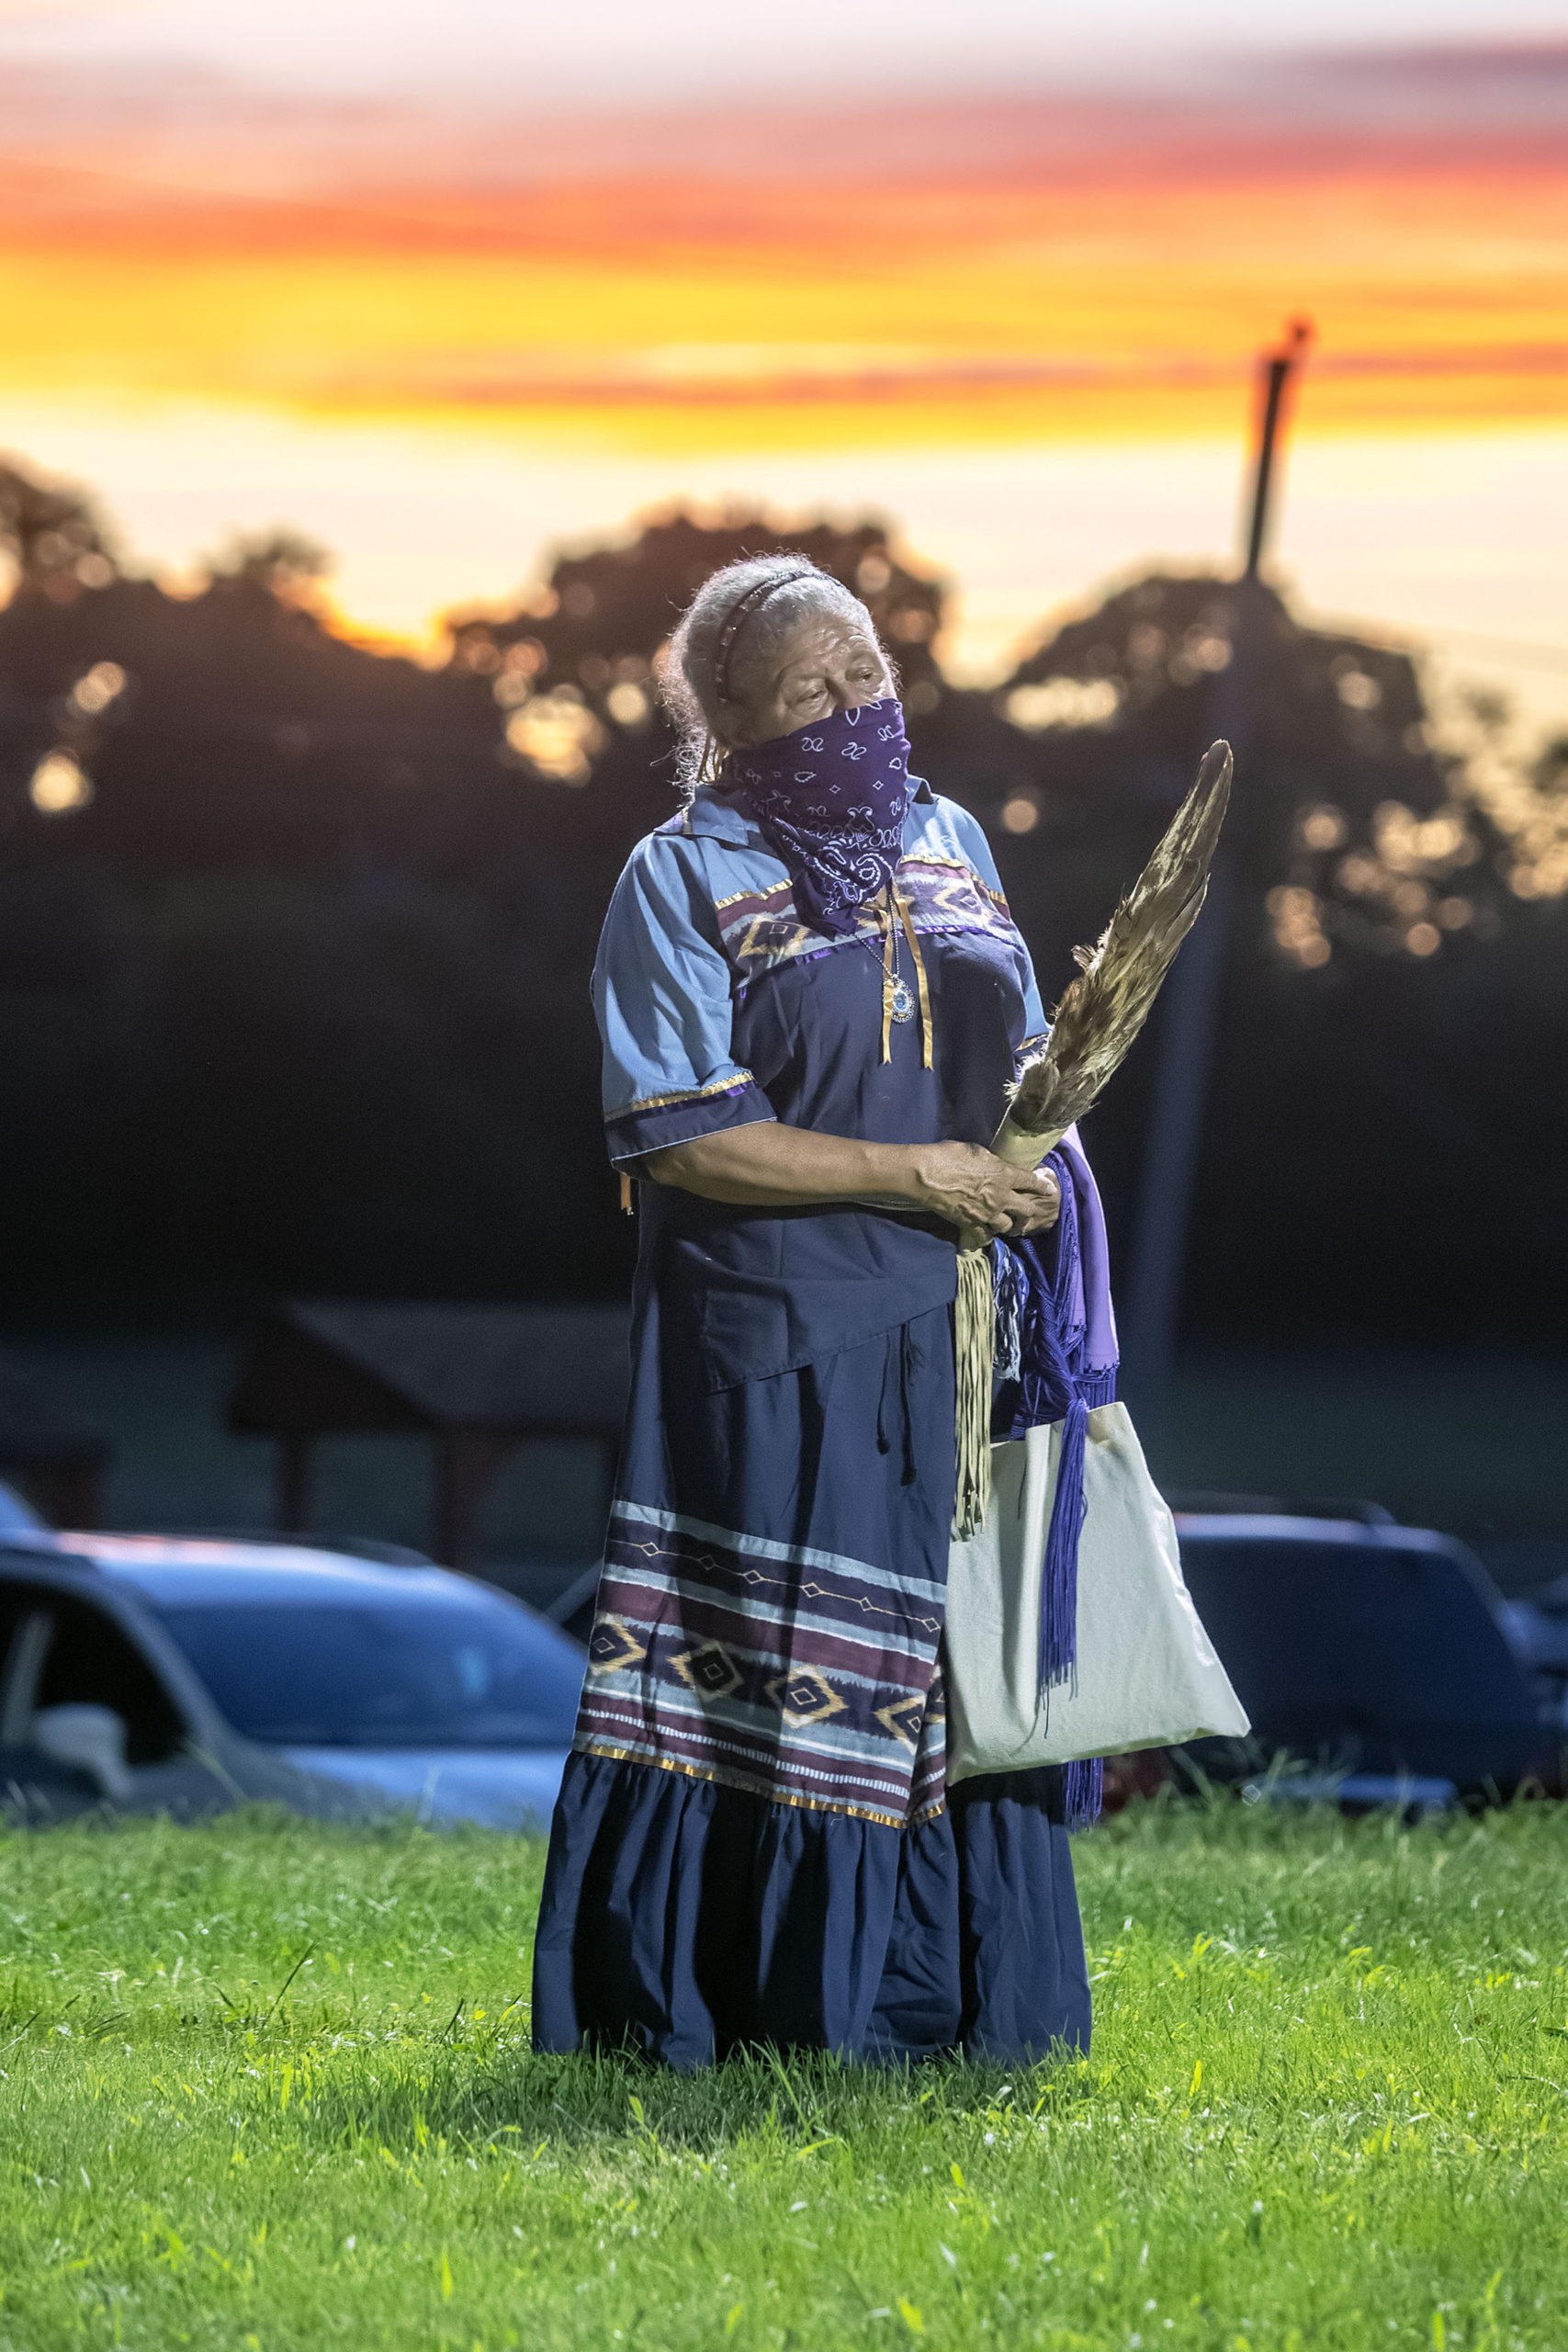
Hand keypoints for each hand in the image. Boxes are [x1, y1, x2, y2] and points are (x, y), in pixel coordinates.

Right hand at [903, 1142, 1060, 1238]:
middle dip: (1030, 1212)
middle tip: (1028, 1212)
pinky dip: (987, 1236)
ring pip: (1007, 1226)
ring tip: (1005, 1222)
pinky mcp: (971, 1225)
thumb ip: (992, 1162)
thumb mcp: (977, 1151)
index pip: (1031, 1181)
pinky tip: (986, 1232)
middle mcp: (1001, 1197)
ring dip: (1008, 1224)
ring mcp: (987, 1214)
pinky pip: (985, 1237)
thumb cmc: (949, 1156)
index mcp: (1004, 1174)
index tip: (1050, 1189)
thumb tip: (997, 1166)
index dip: (1043, 1185)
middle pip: (1026, 1210)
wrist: (926, 1176)